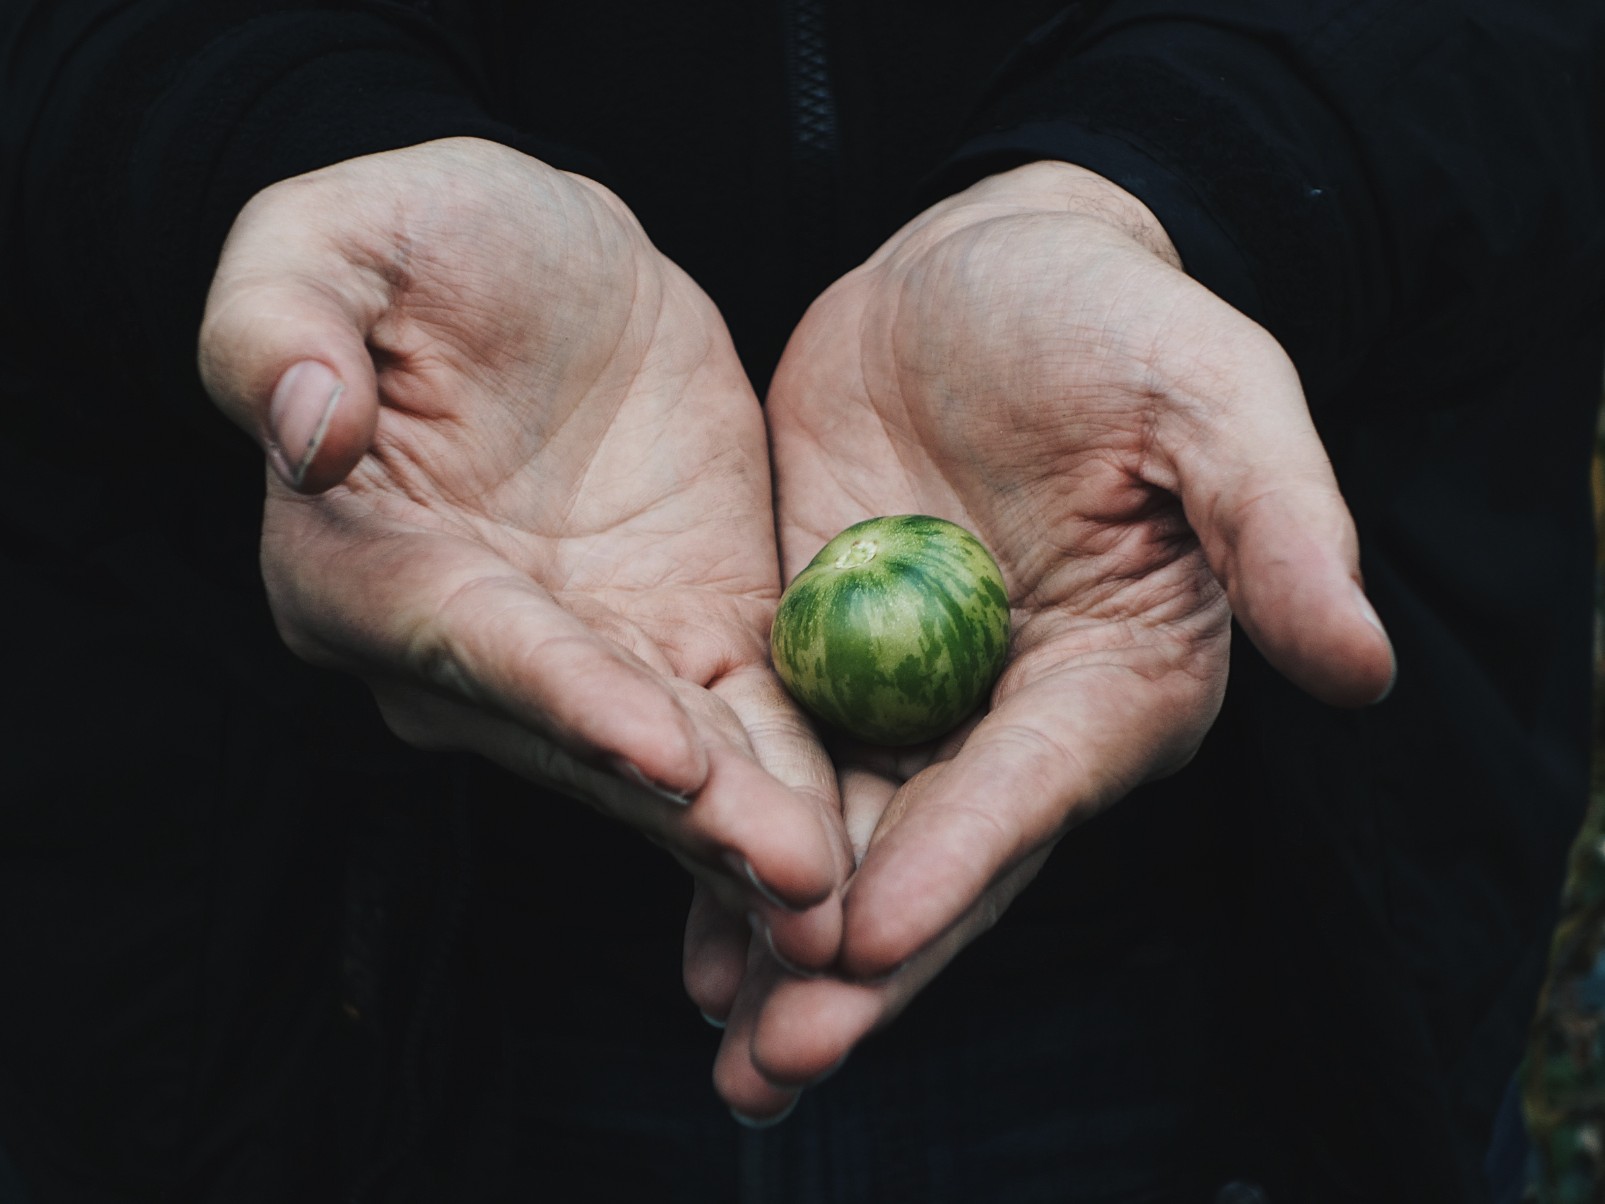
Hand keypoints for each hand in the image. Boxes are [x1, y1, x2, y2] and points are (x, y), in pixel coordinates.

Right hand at [198, 138, 848, 966]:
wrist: (553, 270)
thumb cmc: (423, 239)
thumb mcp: (329, 238)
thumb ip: (280, 324)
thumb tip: (304, 431)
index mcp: (364, 566)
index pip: (471, 641)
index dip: (565, 697)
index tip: (663, 752)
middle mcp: (468, 653)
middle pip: (584, 744)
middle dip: (691, 816)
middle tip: (796, 883)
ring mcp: (587, 662)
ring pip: (675, 765)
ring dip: (755, 837)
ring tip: (843, 901)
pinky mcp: (689, 644)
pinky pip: (748, 727)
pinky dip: (798, 789)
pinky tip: (860, 854)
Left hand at [702, 160, 1394, 1116]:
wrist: (975, 276)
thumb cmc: (1108, 320)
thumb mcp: (1205, 388)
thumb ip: (1275, 518)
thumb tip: (1362, 667)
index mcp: (1118, 679)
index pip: (1032, 786)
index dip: (959, 860)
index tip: (869, 934)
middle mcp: (1016, 718)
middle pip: (936, 858)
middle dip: (858, 968)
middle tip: (773, 1070)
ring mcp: (911, 701)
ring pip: (845, 846)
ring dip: (783, 949)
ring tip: (723, 1055)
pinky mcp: (822, 664)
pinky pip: (773, 772)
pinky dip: (728, 849)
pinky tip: (683, 934)